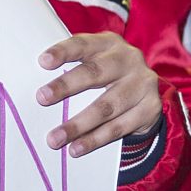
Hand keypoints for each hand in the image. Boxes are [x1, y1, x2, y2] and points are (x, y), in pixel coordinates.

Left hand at [37, 32, 161, 157]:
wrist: (145, 93)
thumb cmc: (106, 75)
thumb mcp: (93, 62)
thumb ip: (72, 67)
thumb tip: (39, 89)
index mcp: (108, 43)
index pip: (83, 44)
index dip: (63, 51)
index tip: (43, 62)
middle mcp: (128, 59)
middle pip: (95, 72)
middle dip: (66, 85)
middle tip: (41, 98)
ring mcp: (142, 83)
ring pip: (106, 106)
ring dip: (78, 124)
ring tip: (55, 139)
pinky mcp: (150, 107)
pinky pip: (119, 127)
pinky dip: (95, 139)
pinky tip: (76, 148)